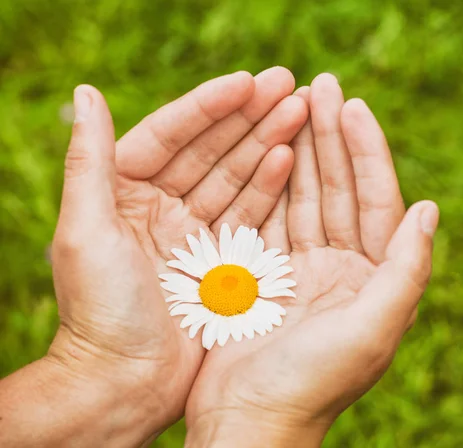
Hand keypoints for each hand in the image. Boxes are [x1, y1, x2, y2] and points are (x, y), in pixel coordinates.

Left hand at [44, 68, 307, 444]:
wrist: (127, 381)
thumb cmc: (100, 311)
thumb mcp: (84, 232)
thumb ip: (88, 161)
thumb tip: (87, 92)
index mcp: (126, 191)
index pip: (171, 134)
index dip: (208, 105)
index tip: (246, 82)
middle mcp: (162, 204)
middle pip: (210, 149)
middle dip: (248, 116)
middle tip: (287, 84)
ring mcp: (196, 230)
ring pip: (235, 176)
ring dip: (266, 143)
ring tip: (299, 112)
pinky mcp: (222, 256)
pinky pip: (249, 213)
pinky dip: (270, 186)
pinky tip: (291, 159)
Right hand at [184, 74, 438, 446]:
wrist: (248, 420)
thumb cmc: (311, 383)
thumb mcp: (372, 329)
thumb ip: (406, 270)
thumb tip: (430, 209)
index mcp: (375, 280)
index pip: (378, 202)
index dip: (368, 153)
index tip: (353, 107)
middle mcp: (346, 269)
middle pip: (342, 190)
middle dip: (333, 138)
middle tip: (321, 84)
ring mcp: (306, 268)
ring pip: (307, 196)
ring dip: (303, 151)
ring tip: (295, 102)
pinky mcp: (269, 272)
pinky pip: (274, 216)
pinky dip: (272, 182)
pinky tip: (270, 147)